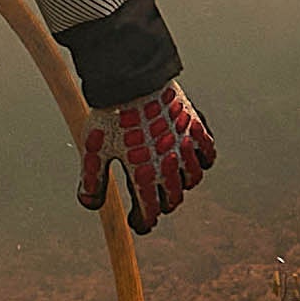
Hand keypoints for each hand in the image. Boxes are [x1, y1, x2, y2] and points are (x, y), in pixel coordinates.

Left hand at [76, 82, 213, 233]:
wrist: (131, 79)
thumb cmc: (110, 114)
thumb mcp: (93, 150)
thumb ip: (93, 180)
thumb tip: (91, 205)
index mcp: (143, 175)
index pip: (150, 214)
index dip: (143, 222)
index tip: (138, 221)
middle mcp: (168, 166)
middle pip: (172, 200)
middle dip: (161, 204)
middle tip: (151, 200)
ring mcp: (184, 147)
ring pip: (192, 180)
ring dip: (181, 184)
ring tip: (169, 179)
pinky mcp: (194, 127)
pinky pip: (208, 153)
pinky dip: (202, 160)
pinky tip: (190, 158)